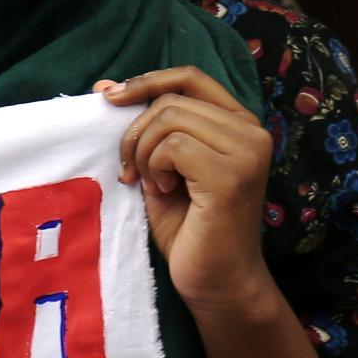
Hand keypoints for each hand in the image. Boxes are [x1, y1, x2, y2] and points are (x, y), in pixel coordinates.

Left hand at [99, 68, 276, 320]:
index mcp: (238, 123)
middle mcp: (251, 131)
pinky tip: (162, 193)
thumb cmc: (189, 228)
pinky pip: (172, 147)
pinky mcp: (231, 175)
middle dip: (135, 134)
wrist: (215, 279)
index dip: (145, 80)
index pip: (190, 77)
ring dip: (142, 153)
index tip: (108, 97)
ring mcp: (247, 151)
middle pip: (170, 101)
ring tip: (151, 185)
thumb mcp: (161, 168)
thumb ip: (146, 130)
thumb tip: (106, 86)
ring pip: (168, 120)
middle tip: (131, 172)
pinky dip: (154, 168)